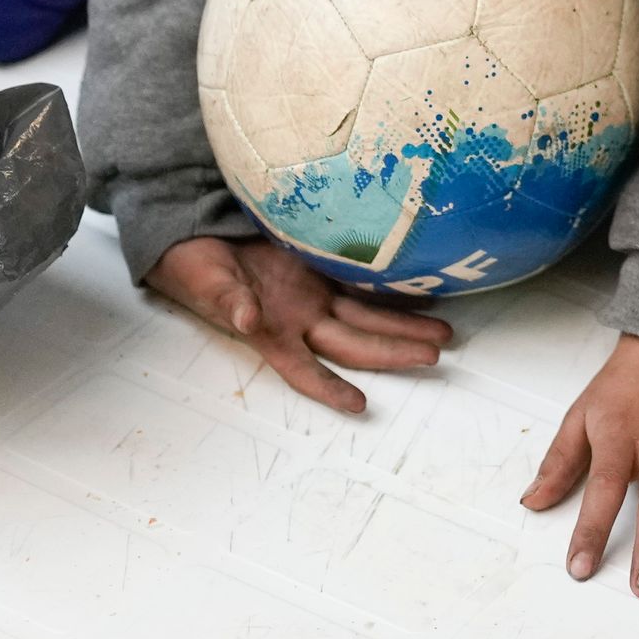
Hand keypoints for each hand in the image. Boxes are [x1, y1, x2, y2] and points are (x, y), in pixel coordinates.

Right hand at [143, 233, 452, 413]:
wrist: (197, 231)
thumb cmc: (193, 264)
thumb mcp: (205, 281)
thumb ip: (227, 300)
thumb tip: (247, 318)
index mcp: (272, 333)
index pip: (305, 370)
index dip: (330, 389)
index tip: (360, 407)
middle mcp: (301, 319)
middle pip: (355, 342)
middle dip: (394, 351)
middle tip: (436, 355)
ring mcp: (315, 294)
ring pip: (367, 315)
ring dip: (404, 326)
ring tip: (445, 333)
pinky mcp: (322, 265)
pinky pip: (364, 282)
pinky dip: (393, 289)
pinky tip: (423, 291)